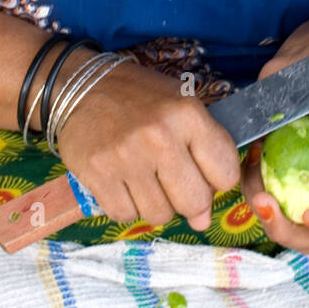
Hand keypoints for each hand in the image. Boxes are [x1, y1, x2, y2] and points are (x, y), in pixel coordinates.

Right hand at [57, 59, 240, 231]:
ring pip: (159, 215)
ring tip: (144, 177)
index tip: (202, 173)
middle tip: (172, 181)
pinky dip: (126, 205)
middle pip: (194, 202)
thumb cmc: (139, 97)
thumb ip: (203, 155)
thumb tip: (202, 221)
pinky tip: (122, 182)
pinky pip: (125, 215)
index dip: (217, 180)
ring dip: (155, 204)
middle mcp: (159, 136)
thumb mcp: (181, 106)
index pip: (226, 174)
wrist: (82, 86)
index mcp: (187, 114)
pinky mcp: (97, 174)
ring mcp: (126, 157)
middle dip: (188, 199)